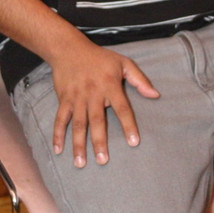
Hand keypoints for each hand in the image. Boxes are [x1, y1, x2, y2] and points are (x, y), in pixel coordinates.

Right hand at [49, 40, 159, 166]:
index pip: (122, 108)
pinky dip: (57, 134)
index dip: (128, 125)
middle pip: (97, 120)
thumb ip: (140, 80)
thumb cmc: (100, 58)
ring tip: (81, 163)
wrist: (69, 49)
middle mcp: (93, 93)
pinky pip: (60, 119)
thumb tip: (156, 95)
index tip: (134, 142)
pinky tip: (58, 150)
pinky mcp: (64, 99)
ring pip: (78, 123)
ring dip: (78, 144)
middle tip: (103, 161)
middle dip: (99, 141)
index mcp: (110, 85)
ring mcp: (77, 97)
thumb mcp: (123, 63)